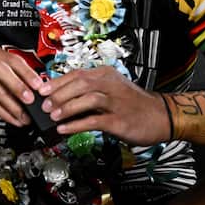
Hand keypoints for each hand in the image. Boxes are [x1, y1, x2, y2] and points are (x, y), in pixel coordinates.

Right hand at [0, 45, 43, 126]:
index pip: (12, 60)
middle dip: (20, 87)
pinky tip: (12, 119)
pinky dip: (4, 113)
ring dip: (14, 106)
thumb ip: (5, 75)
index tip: (41, 86)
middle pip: (3, 71)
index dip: (29, 74)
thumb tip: (31, 88)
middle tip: (33, 100)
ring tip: (25, 117)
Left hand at [39, 66, 169, 145]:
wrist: (163, 116)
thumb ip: (88, 90)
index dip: (56, 82)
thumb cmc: (133, 104)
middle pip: (79, 84)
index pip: (75, 74)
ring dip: (66, 108)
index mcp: (106, 75)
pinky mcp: (119, 120)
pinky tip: (64, 129)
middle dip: (58, 94)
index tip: (41, 90)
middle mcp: (111, 85)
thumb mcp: (111, 89)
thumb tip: (59, 96)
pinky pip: (94, 121)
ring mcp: (116, 102)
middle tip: (44, 105)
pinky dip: (76, 125)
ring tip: (52, 117)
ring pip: (87, 100)